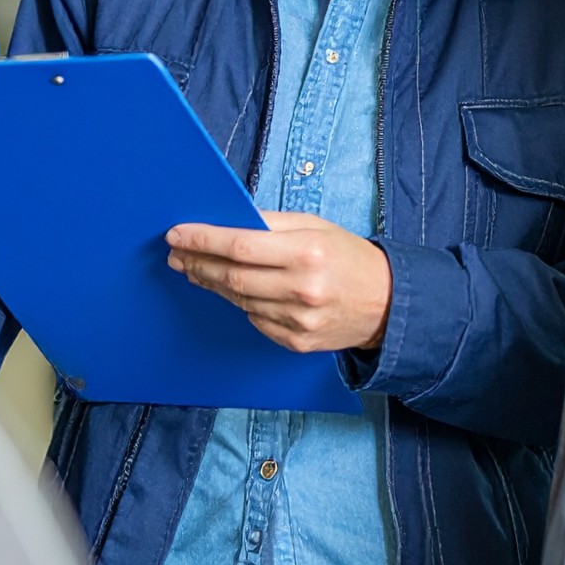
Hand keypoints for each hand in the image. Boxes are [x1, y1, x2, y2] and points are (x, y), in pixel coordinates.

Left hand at [166, 211, 392, 352]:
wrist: (388, 304)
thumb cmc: (349, 258)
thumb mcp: (316, 226)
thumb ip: (272, 223)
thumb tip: (228, 221)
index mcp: (307, 252)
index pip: (240, 245)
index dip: (203, 240)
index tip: (178, 234)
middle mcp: (302, 289)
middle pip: (232, 276)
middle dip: (198, 263)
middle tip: (176, 254)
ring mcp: (299, 321)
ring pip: (240, 300)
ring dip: (211, 283)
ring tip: (194, 269)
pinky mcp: (297, 342)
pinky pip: (256, 320)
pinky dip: (240, 303)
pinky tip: (230, 290)